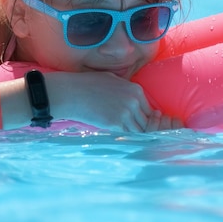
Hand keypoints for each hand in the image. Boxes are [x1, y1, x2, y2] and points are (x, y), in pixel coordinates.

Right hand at [45, 72, 182, 131]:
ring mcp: (125, 114)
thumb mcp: (113, 79)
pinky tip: (125, 141)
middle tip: (140, 136)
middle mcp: (134, 102)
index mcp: (135, 90)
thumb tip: (134, 98)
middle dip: (144, 129)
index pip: (149, 109)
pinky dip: (128, 139)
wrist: (72, 93)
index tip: (144, 125)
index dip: (148, 119)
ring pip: (140, 130)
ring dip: (137, 136)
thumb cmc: (89, 84)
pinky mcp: (115, 124)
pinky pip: (128, 135)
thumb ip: (126, 88)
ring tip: (135, 142)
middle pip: (147, 121)